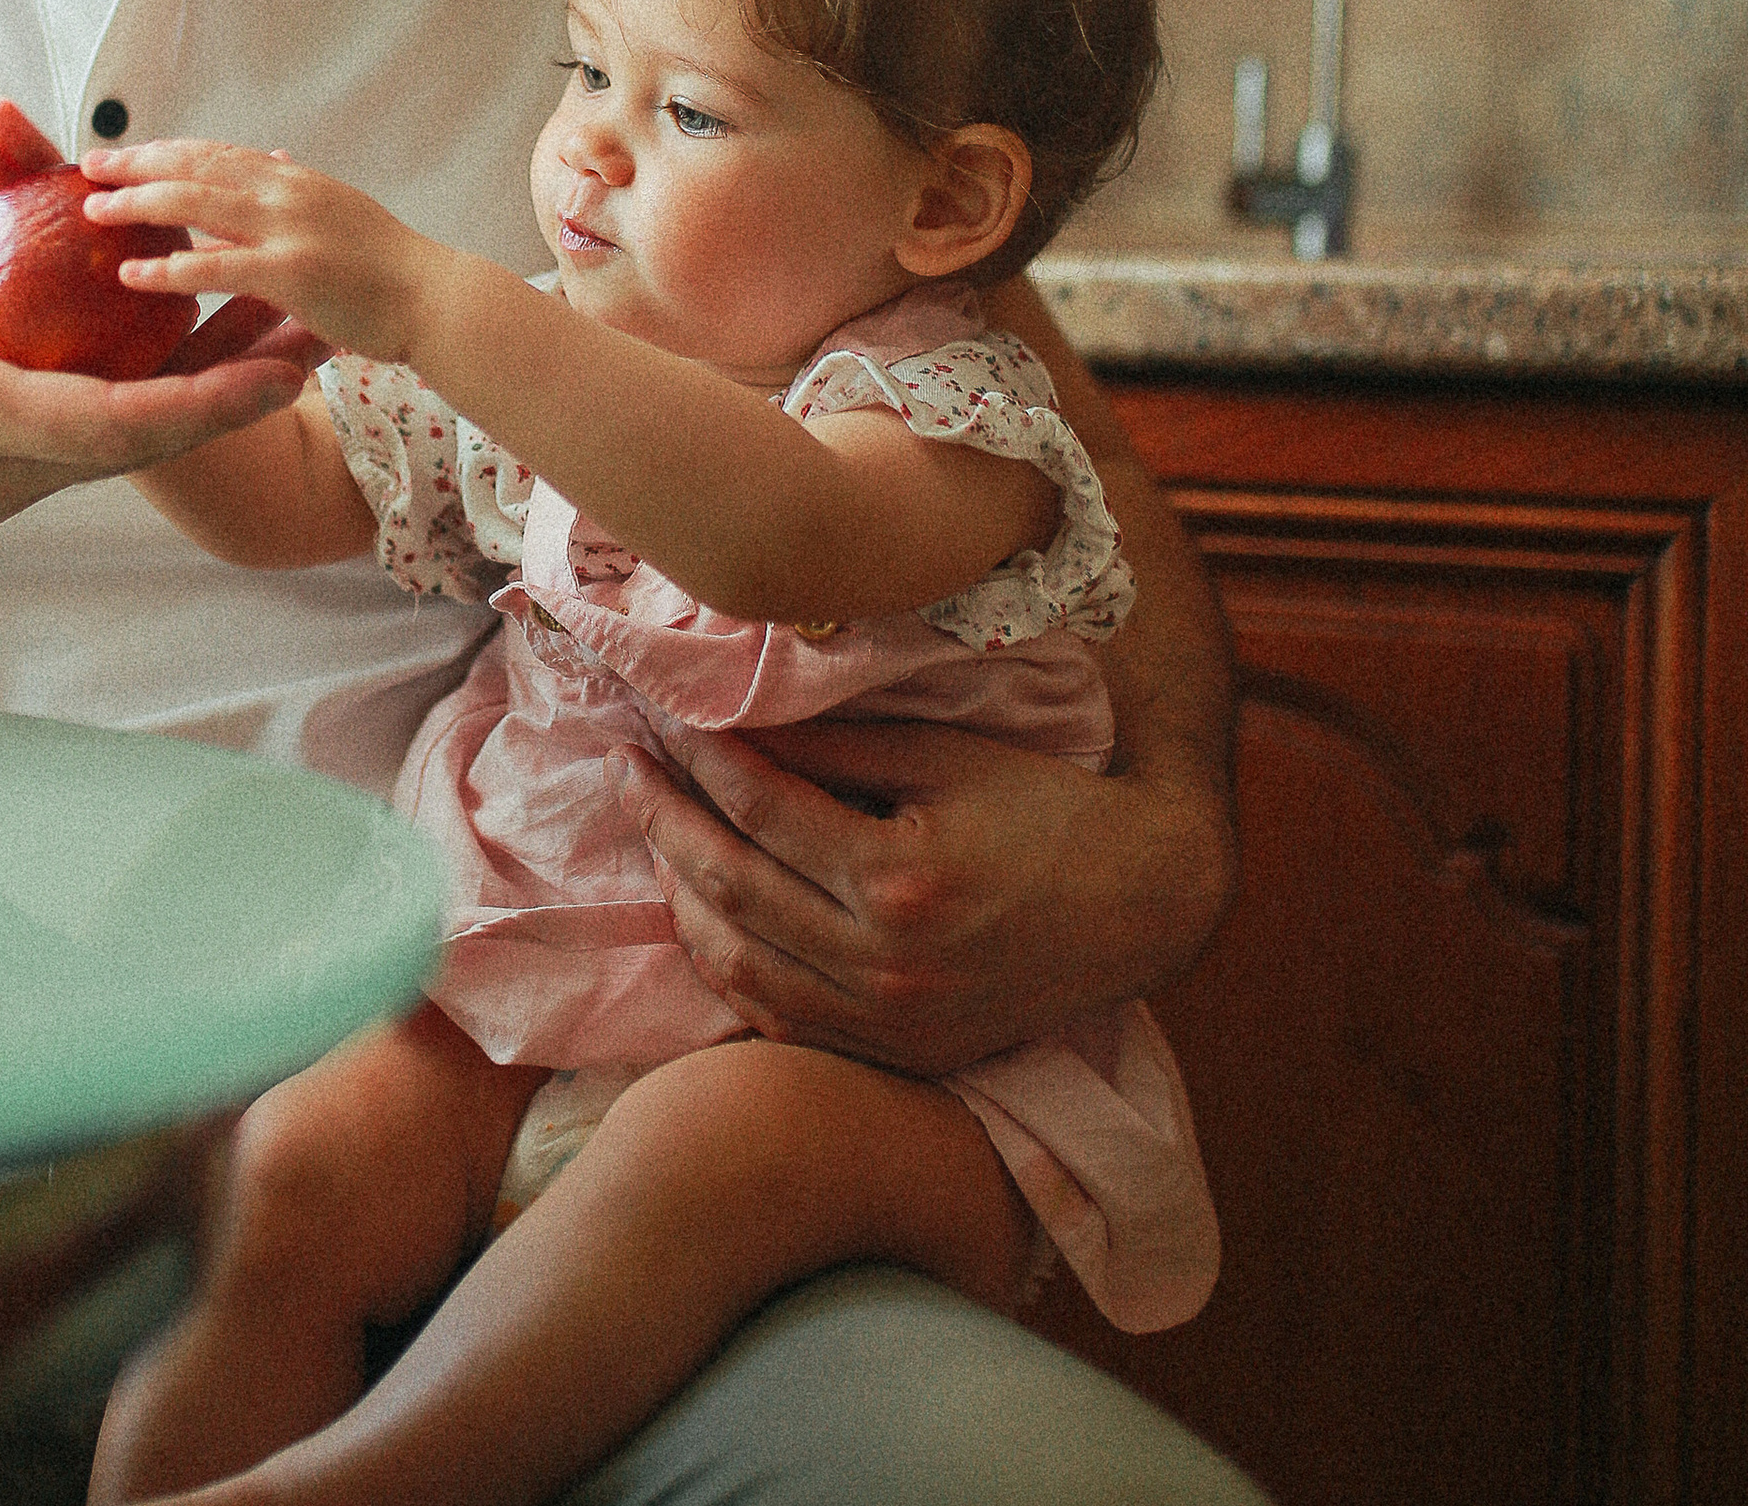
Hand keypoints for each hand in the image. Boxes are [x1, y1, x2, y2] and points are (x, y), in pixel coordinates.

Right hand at [0, 121, 311, 585]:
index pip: (108, 422)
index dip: (207, 397)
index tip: (283, 367)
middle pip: (139, 442)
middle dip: (231, 394)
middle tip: (311, 340)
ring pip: (109, 449)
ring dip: (188, 402)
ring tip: (264, 344)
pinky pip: (65, 450)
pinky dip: (123, 408)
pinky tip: (156, 360)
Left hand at [77, 138, 452, 364]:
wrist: (437, 298)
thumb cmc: (389, 267)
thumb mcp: (339, 209)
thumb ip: (297, 189)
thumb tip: (271, 157)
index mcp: (294, 178)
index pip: (215, 152)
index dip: (164, 150)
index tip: (123, 152)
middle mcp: (287, 191)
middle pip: (195, 165)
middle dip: (137, 163)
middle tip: (87, 166)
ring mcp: (290, 229)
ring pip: (197, 203)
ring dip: (139, 205)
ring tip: (93, 211)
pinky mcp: (293, 274)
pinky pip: (217, 268)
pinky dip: (170, 270)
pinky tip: (130, 275)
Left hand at [613, 713, 1230, 1075]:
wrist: (1145, 904)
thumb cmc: (1047, 808)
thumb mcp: (944, 755)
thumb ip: (835, 747)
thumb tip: (732, 723)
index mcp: (899, 879)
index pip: (760, 806)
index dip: (699, 756)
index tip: (659, 716)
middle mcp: (886, 965)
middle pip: (732, 886)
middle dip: (665, 819)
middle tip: (626, 766)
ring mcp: (889, 1024)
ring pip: (738, 965)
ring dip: (681, 896)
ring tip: (655, 833)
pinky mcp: (898, 1055)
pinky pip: (778, 1020)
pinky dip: (727, 967)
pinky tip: (704, 914)